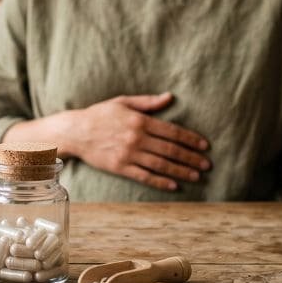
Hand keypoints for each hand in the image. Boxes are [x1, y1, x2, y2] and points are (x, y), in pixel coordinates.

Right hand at [64, 93, 210, 190]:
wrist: (75, 132)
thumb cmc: (99, 115)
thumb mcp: (123, 102)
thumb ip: (148, 102)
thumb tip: (170, 97)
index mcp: (139, 121)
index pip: (172, 131)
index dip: (190, 139)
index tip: (204, 146)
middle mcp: (136, 138)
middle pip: (170, 150)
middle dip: (191, 158)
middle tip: (206, 165)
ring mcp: (128, 154)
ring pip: (161, 164)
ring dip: (181, 171)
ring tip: (196, 176)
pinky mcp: (120, 167)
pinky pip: (144, 176)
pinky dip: (160, 181)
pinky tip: (173, 185)